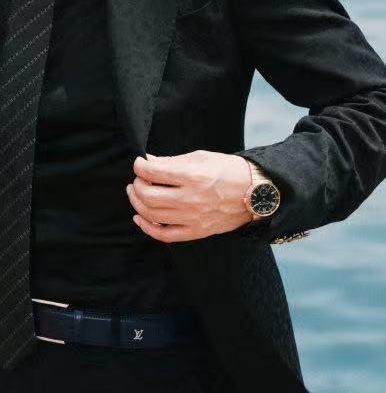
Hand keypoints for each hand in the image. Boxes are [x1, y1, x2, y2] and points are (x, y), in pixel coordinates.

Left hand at [125, 149, 252, 242]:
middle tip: (138, 179)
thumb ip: (172, 161)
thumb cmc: (229, 171)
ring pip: (152, 215)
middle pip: (148, 195)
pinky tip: (140, 218)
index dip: (140, 166)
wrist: (256, 193)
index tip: (140, 164)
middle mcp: (191, 198)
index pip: (153, 172)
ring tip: (136, 194)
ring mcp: (193, 218)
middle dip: (136, 185)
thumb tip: (148, 162)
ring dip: (137, 203)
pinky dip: (148, 228)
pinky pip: (164, 235)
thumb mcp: (201, 157)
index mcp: (193, 175)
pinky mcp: (197, 231)